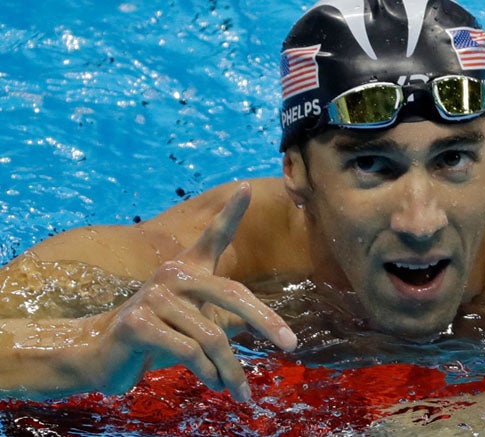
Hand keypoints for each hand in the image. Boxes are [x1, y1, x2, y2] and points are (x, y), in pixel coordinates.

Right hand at [86, 182, 295, 400]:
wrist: (98, 355)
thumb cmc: (156, 337)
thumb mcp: (195, 324)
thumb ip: (224, 318)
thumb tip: (267, 328)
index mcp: (187, 270)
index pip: (213, 237)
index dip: (230, 212)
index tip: (246, 186)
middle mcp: (172, 275)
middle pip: (232, 295)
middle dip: (267, 322)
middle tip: (291, 345)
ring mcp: (153, 297)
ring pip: (212, 336)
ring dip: (231, 369)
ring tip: (241, 391)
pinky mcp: (138, 323)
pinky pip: (188, 351)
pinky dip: (208, 373)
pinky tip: (215, 385)